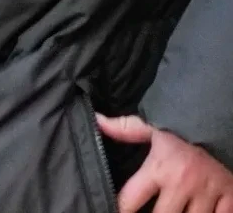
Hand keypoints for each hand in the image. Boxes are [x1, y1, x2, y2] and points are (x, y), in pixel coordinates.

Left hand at [97, 114, 232, 212]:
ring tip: (173, 211)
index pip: (130, 200)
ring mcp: (207, 195)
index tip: (116, 211)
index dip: (120, 209)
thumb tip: (97, 121)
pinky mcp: (230, 198)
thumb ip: (125, 128)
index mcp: (160, 167)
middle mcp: (182, 184)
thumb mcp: (155, 123)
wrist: (223, 114)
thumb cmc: (186, 123)